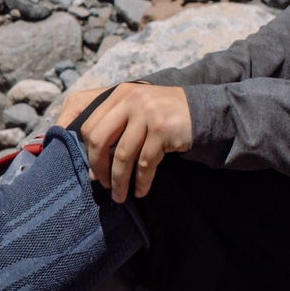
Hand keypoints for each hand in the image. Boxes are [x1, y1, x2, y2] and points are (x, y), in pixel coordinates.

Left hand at [57, 82, 192, 203]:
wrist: (204, 111)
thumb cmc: (163, 115)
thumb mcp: (136, 108)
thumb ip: (112, 122)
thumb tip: (89, 161)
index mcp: (119, 94)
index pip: (89, 125)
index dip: (85, 151)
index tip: (90, 170)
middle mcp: (131, 100)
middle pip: (99, 139)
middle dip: (98, 167)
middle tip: (102, 184)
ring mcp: (147, 113)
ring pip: (122, 155)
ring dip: (119, 181)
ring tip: (119, 196)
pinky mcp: (163, 129)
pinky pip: (145, 163)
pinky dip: (141, 181)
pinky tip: (140, 191)